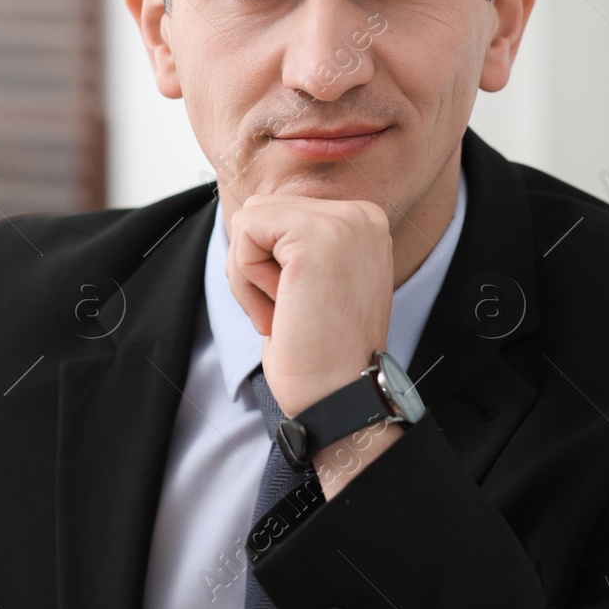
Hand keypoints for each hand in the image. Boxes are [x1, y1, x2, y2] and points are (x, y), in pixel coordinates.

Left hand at [225, 194, 392, 418]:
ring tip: (285, 311)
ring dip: (249, 274)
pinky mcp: (318, 233)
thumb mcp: (310, 284)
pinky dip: (246, 278)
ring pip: (250, 219)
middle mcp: (361, 215)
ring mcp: (344, 221)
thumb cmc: (318, 353)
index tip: (299, 308)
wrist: (338, 397)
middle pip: (262, 211)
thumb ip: (292, 245)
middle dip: (254, 266)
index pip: (280, 214)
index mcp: (362, 225)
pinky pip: (246, 233)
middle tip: (288, 311)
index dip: (269, 265)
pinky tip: (279, 308)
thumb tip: (249, 218)